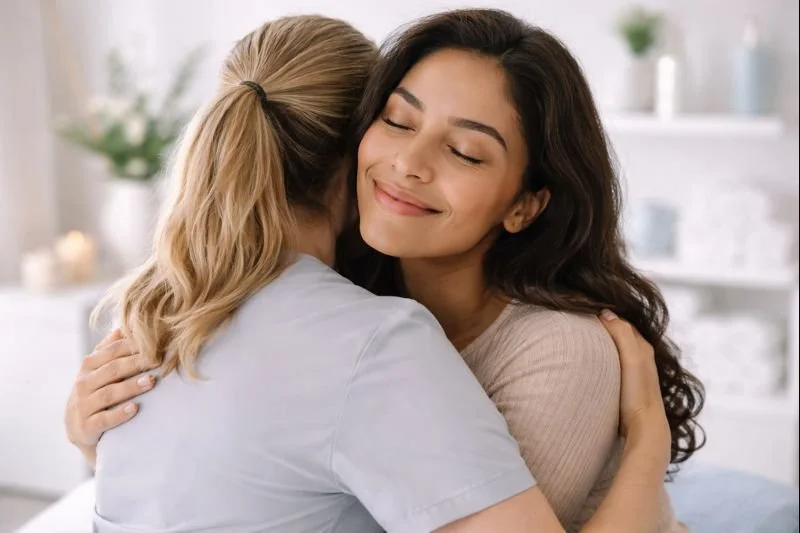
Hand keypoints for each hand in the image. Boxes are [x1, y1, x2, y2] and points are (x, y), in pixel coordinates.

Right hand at [65, 329, 157, 449]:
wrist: (79, 430)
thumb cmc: (96, 392)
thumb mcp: (98, 369)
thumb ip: (109, 348)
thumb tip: (123, 325)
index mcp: (89, 365)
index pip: (112, 351)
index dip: (133, 346)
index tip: (155, 342)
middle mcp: (83, 384)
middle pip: (112, 370)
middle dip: (136, 363)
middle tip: (157, 360)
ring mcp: (82, 406)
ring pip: (108, 394)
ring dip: (131, 387)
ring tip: (151, 381)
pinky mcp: (85, 428)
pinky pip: (103, 420)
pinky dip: (119, 414)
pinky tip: (134, 408)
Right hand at [598, 310, 669, 455]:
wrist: (645, 428)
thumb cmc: (638, 393)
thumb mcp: (632, 357)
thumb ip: (621, 333)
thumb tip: (605, 312)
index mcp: (643, 348)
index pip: (622, 323)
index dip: (607, 316)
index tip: (585, 312)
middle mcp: (642, 359)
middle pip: (622, 336)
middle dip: (606, 328)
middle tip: (583, 323)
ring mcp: (636, 375)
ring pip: (618, 352)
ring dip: (605, 345)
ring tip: (585, 341)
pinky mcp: (629, 389)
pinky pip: (616, 367)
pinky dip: (606, 360)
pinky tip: (594, 366)